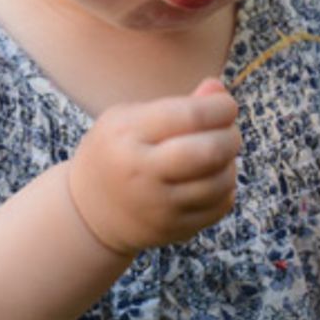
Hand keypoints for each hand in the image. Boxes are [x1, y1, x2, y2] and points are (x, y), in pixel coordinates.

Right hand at [68, 78, 240, 255]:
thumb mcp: (130, 118)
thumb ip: (178, 104)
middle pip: (209, 151)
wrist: (88, 211)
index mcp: (127, 134)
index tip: (225, 105)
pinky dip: (225, 189)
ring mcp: (158, 207)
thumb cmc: (117, 152)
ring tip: (219, 155)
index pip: (190, 116)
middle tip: (228, 131)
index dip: (220, 107)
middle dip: (230, 135)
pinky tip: (213, 178)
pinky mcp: (172, 230)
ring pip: (219, 182)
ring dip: (229, 163)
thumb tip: (218, 89)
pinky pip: (219, 207)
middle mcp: (141, 172)